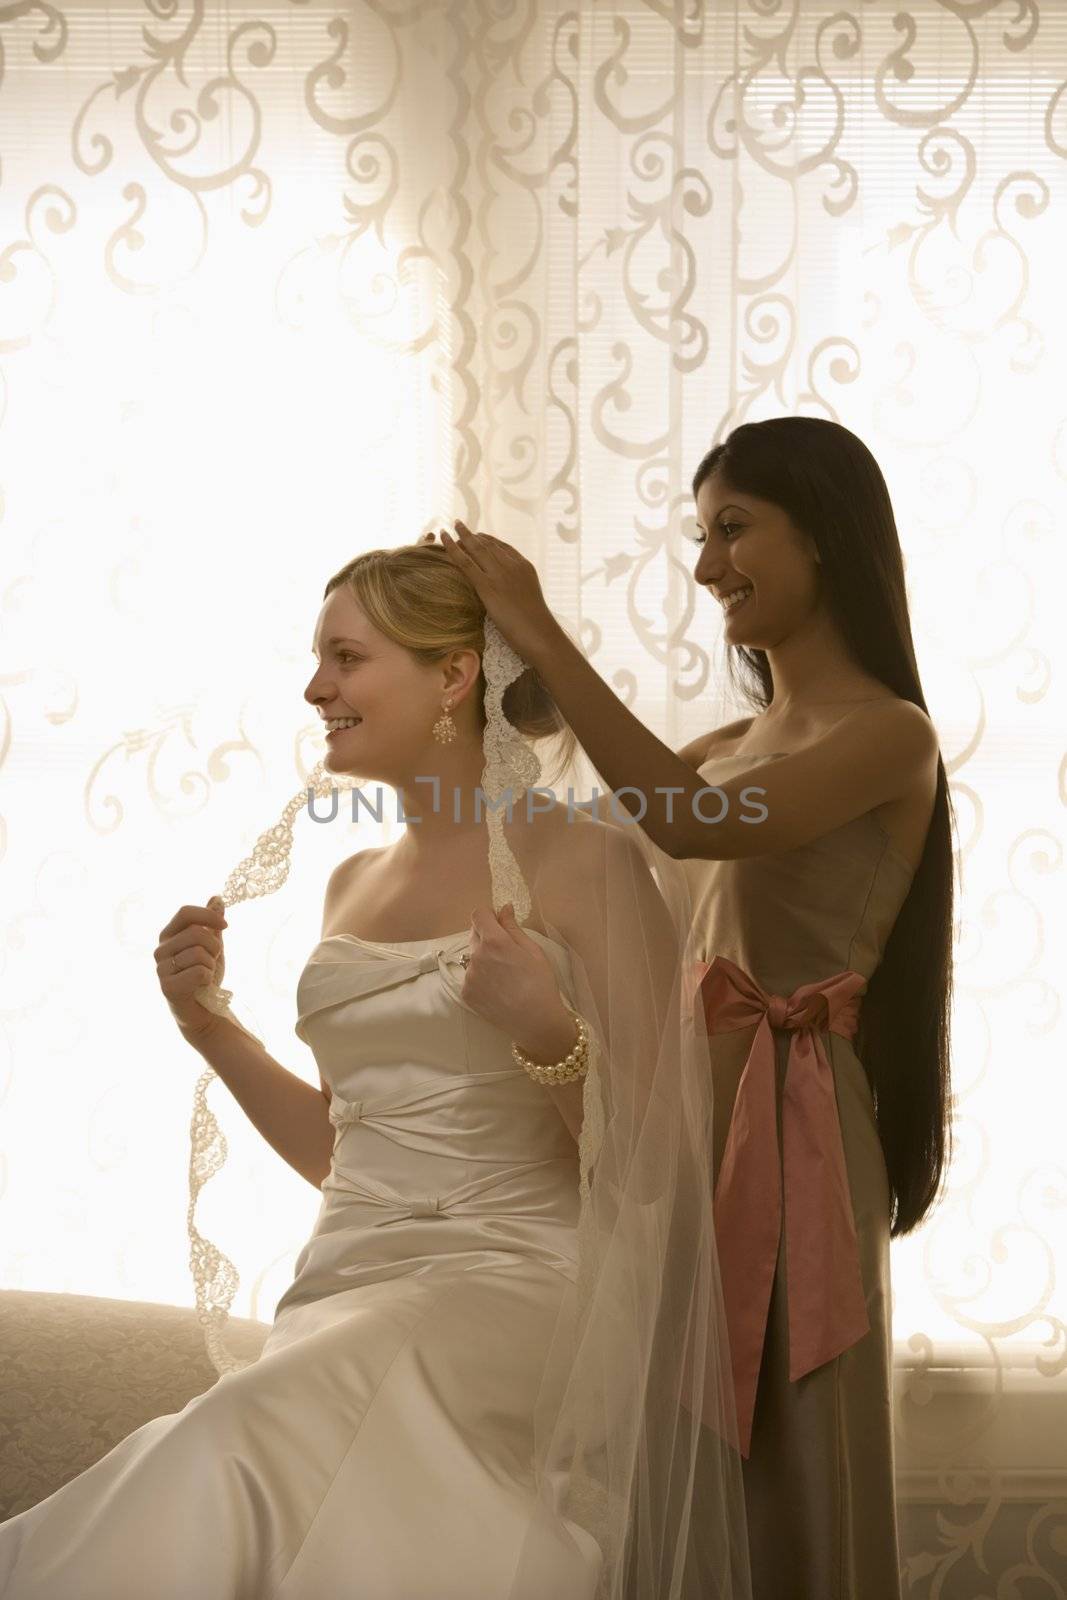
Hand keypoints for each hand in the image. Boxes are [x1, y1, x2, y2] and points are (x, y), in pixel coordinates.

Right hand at [155, 896, 228, 1042]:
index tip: (225, 926)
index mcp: (169, 935)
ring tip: (205, 976)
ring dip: (211, 966)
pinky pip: (199, 972)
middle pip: (196, 933)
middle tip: (212, 962)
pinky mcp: (167, 987)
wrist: (203, 1009)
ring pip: (199, 953)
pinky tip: (202, 986)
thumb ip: (212, 923)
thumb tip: (217, 898)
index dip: (208, 915)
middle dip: (214, 947)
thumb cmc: (204, 975)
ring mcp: (161, 969)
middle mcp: (160, 950)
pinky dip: (208, 979)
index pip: (185, 913)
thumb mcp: (212, 945)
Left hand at [433, 520, 564, 666]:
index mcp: (525, 567)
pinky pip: (466, 562)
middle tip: (460, 526)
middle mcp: (512, 566)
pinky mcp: (487, 586)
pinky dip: (452, 548)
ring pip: (476, 549)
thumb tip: (510, 596)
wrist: (540, 634)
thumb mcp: (530, 600)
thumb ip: (519, 590)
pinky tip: (444, 539)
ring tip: (450, 529)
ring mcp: (499, 575)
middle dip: (473, 535)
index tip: (478, 536)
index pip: (504, 547)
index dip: (488, 540)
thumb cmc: (537, 626)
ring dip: (461, 536)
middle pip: (488, 545)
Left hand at [460, 903, 572, 1054]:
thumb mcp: (533, 950)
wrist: (536, 1022)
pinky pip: (470, 976)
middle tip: (506, 952)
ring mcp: (469, 976)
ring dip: (483, 958)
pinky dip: (481, 977)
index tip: (499, 923)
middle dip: (487, 936)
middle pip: (474, 934)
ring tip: (504, 975)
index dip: (488, 916)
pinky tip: (498, 988)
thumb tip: (504, 907)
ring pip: (472, 957)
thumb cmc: (541, 983)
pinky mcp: (466, 993)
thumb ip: (513, 927)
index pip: (478, 915)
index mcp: (494, 941)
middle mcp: (476, 956)